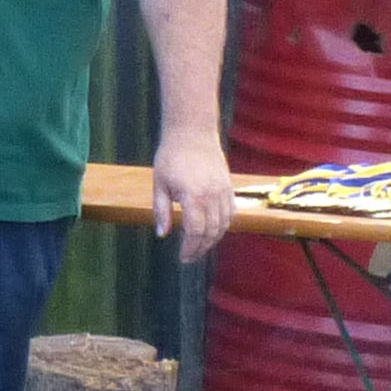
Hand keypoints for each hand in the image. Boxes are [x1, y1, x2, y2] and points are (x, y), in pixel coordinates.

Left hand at [153, 129, 235, 258]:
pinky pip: (230, 213)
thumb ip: (161, 210)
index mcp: (193, 196)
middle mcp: (212, 195)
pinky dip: (223, 226)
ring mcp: (223, 191)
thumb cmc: (172, 156)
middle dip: (201, 248)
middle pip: (211, 231)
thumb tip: (162, 234)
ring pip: (223, 224)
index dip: (190, 248)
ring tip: (200, 247)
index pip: (195, 231)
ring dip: (213, 239)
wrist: (192, 132)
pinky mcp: (229, 186)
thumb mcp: (160, 184)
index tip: (184, 258)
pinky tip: (213, 232)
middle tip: (191, 258)